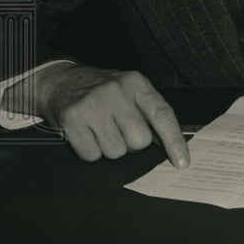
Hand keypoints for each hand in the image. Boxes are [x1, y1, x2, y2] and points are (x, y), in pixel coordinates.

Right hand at [2, 63, 189, 167]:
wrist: (61, 81)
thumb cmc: (102, 91)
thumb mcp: (130, 91)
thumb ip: (149, 112)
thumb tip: (172, 145)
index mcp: (137, 83)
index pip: (162, 115)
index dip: (174, 141)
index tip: (182, 162)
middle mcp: (117, 91)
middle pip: (140, 141)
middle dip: (133, 144)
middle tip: (121, 131)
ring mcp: (94, 105)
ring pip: (116, 152)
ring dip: (110, 148)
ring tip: (101, 130)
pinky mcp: (73, 120)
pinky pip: (92, 155)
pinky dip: (91, 151)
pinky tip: (87, 134)